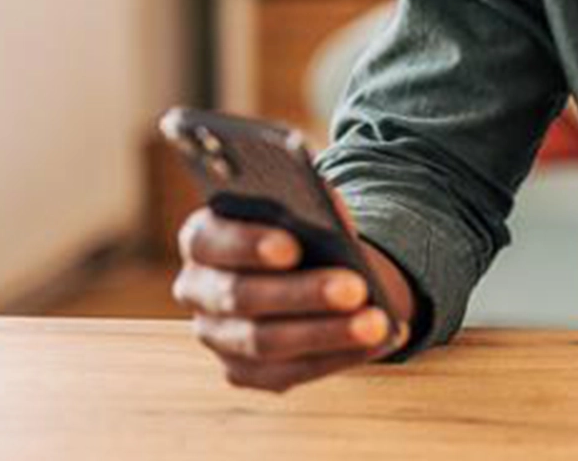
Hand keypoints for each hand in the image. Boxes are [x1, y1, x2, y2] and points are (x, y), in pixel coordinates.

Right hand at [173, 190, 413, 392]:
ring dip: (327, 333)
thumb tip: (332, 216)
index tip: (291, 247)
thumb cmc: (302, 229)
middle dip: (302, 293)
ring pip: (266, 342)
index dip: (247, 244)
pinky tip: (379, 340)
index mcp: (201, 239)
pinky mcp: (242, 372)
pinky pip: (290, 372)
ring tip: (376, 322)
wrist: (307, 269)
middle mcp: (197, 290)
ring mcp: (216, 336)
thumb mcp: (305, 209)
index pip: (209, 241)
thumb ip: (309, 205)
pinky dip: (339, 356)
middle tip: (355, 288)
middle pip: (242, 295)